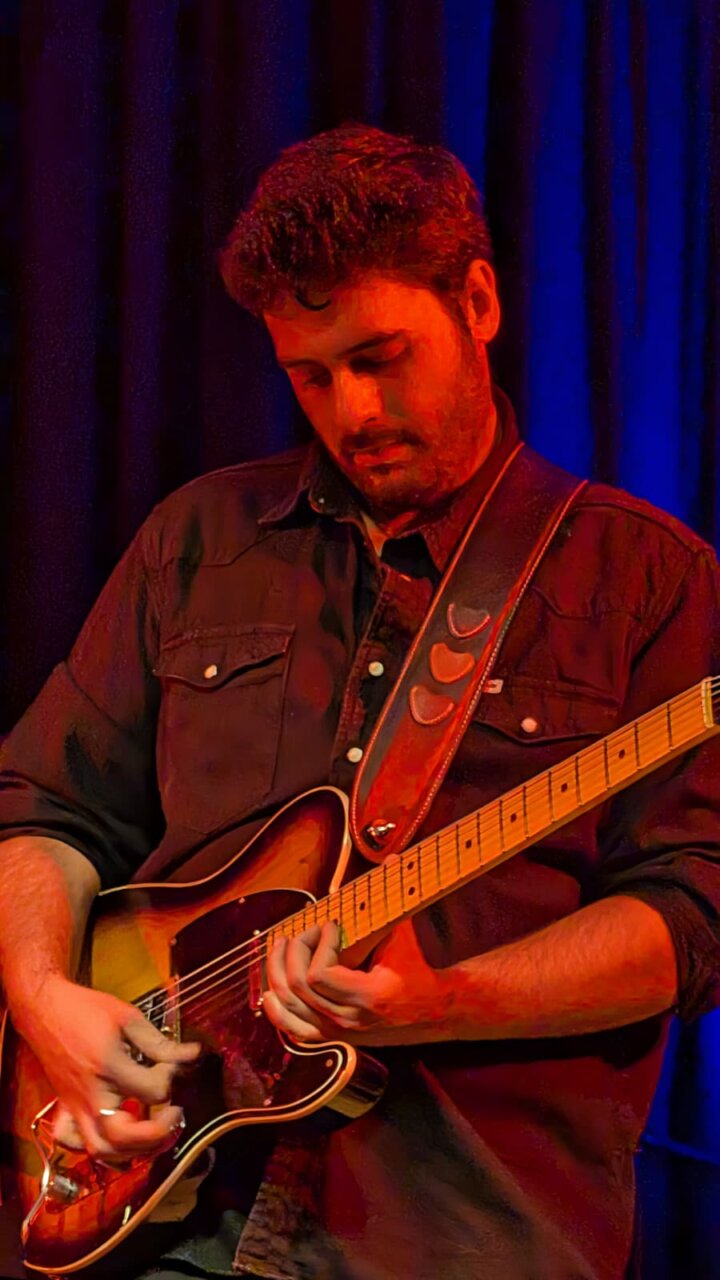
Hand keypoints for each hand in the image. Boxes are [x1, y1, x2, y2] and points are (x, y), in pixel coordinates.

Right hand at [17, 974, 200, 1156]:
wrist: (44, 1010)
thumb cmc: (85, 1009)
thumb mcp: (127, 1017)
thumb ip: (160, 1042)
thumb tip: (192, 1054)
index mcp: (108, 1066)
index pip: (152, 1091)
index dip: (171, 1078)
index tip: (173, 1063)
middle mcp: (90, 1094)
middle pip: (123, 1137)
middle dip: (156, 1134)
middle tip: (174, 1113)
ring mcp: (75, 1106)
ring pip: (100, 1150)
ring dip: (133, 1150)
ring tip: (154, 1133)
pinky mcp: (66, 1109)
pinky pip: (74, 1143)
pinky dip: (96, 1148)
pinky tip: (116, 1137)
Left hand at [262, 919, 453, 1046]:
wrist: (432, 1011)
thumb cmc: (416, 971)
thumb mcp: (403, 938)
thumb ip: (393, 901)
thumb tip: (392, 861)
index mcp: (368, 996)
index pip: (319, 975)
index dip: (319, 945)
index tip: (331, 926)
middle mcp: (349, 1019)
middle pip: (298, 986)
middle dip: (296, 950)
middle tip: (307, 931)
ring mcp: (337, 1030)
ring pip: (289, 1004)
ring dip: (278, 971)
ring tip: (281, 946)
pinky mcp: (332, 1035)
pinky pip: (293, 1027)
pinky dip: (276, 1008)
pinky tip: (270, 989)